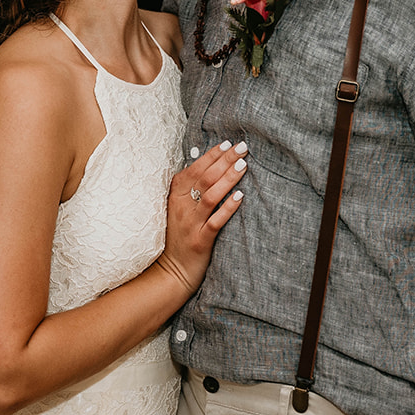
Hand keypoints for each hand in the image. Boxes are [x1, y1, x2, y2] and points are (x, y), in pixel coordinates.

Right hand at [160, 141, 246, 286]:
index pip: (194, 169)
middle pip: (204, 178)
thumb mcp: (177, 209)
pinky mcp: (200, 240)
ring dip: (228, 179)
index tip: (227, 143)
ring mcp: (190, 224)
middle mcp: (181, 207)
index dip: (211, 155)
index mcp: (174, 197)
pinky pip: (215, 221)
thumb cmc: (177, 237)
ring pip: (210, 196)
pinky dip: (228, 208)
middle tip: (242, 147)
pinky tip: (240, 197)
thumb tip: (206, 166)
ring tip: (244, 165)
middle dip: (224, 160)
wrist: (170, 271)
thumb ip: (188, 189)